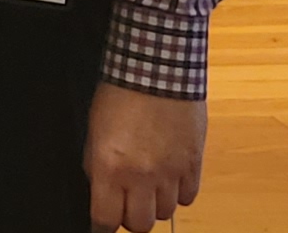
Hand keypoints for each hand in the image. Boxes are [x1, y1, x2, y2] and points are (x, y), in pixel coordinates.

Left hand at [84, 81, 207, 230]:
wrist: (157, 71)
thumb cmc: (122, 94)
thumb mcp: (94, 131)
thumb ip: (96, 166)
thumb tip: (100, 190)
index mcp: (110, 167)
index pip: (105, 219)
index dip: (102, 225)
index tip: (103, 222)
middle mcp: (141, 175)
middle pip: (139, 224)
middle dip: (130, 218)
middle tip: (127, 204)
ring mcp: (170, 172)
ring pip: (165, 214)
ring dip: (156, 204)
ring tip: (150, 186)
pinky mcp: (193, 164)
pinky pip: (188, 197)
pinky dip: (179, 193)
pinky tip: (170, 178)